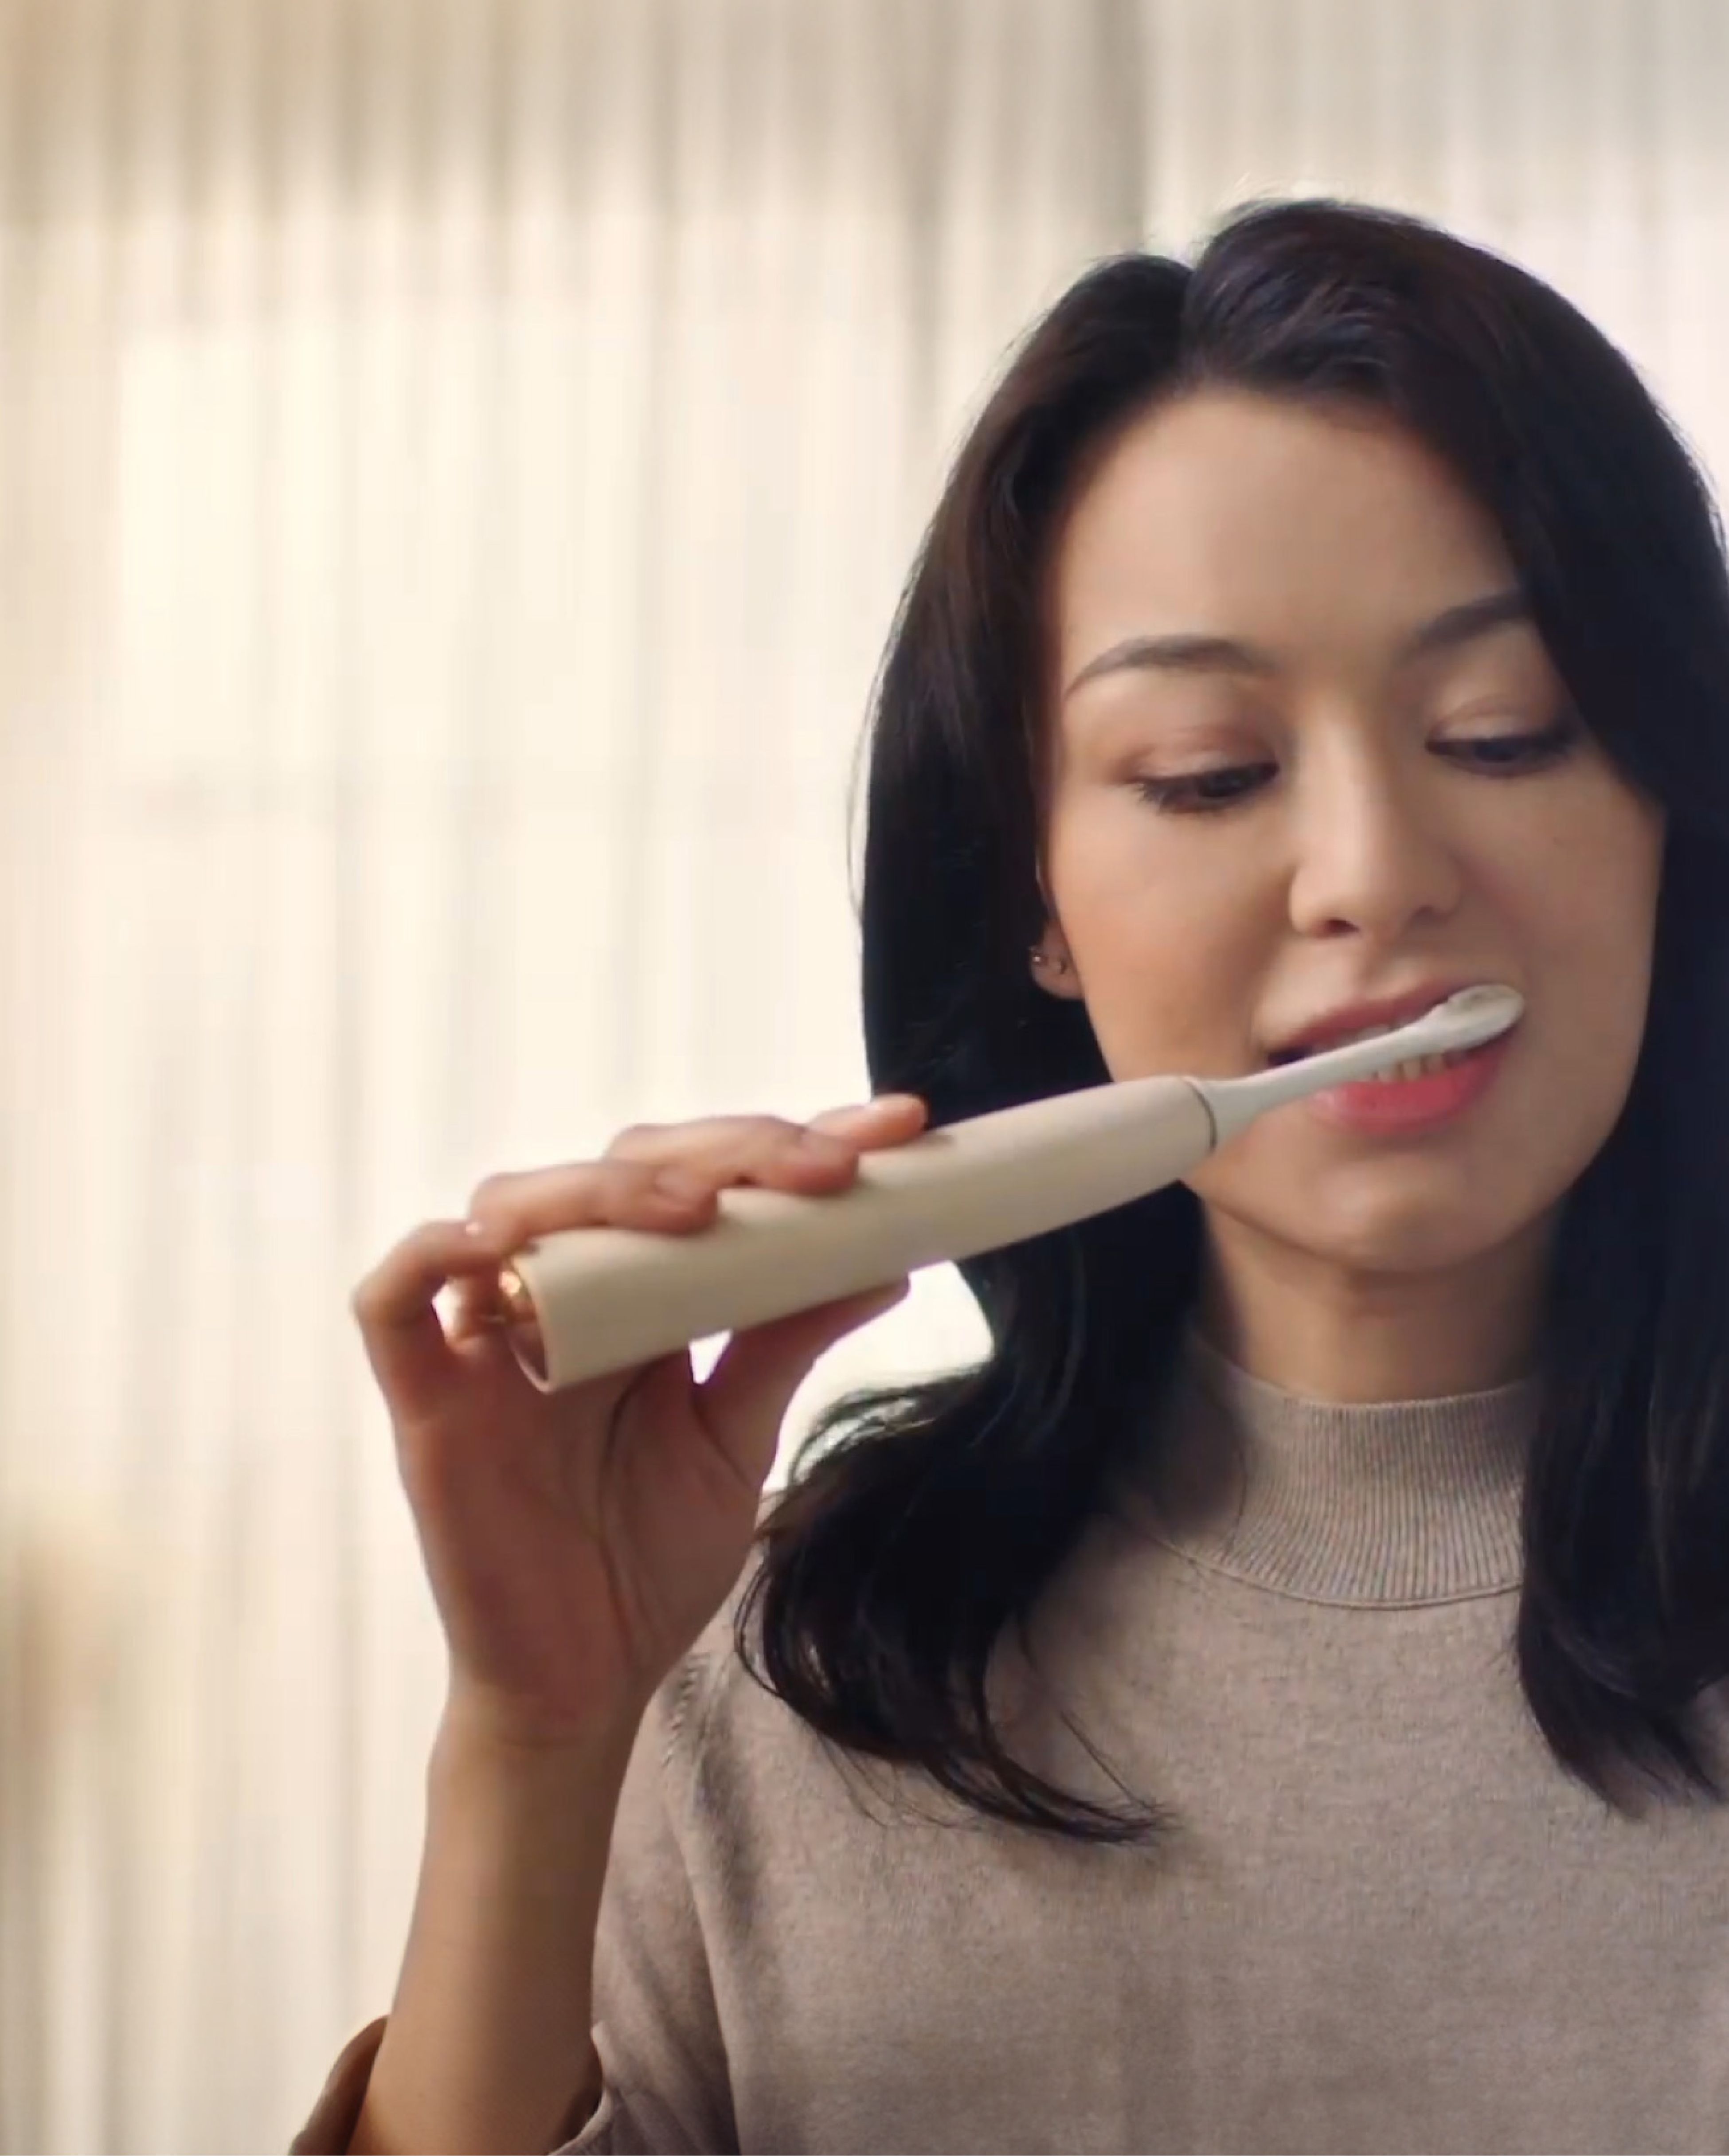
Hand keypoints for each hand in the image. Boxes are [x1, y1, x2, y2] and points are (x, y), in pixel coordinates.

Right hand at [348, 1095, 927, 1749]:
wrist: (585, 1685)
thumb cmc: (647, 1561)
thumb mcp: (737, 1438)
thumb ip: (786, 1343)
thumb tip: (887, 1262)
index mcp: (637, 1297)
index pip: (702, 1183)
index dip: (786, 1143)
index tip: (891, 1129)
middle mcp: (559, 1297)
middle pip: (616, 1171)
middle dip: (725, 1153)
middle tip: (821, 1167)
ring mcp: (486, 1343)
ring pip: (513, 1206)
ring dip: (607, 1190)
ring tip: (699, 1207)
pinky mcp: (425, 1401)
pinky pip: (393, 1299)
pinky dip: (435, 1254)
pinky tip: (503, 1244)